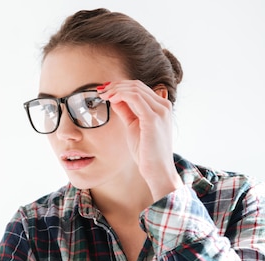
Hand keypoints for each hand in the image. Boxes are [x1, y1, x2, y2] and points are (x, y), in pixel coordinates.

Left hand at [98, 80, 182, 199]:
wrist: (157, 169)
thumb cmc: (146, 152)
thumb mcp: (134, 126)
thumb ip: (127, 111)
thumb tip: (114, 99)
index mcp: (161, 107)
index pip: (140, 88)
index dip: (120, 86)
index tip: (105, 90)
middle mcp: (163, 106)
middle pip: (137, 86)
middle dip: (116, 85)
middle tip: (101, 90)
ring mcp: (160, 111)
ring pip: (135, 89)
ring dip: (115, 89)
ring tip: (103, 95)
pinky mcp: (153, 118)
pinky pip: (135, 98)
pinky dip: (120, 95)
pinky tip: (110, 99)